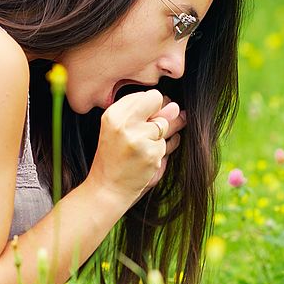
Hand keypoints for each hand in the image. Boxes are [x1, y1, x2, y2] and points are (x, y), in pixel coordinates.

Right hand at [87, 90, 185, 207]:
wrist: (108, 188)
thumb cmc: (114, 157)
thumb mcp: (121, 130)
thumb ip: (147, 115)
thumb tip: (176, 107)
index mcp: (113, 114)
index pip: (149, 96)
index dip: (150, 109)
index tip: (141, 122)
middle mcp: (124, 124)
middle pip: (159, 104)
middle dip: (158, 117)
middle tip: (143, 135)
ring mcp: (139, 139)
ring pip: (165, 126)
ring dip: (159, 138)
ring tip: (140, 150)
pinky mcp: (151, 155)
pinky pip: (168, 145)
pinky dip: (160, 152)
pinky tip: (145, 160)